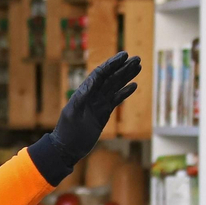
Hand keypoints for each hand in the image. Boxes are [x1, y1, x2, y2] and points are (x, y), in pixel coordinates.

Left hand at [32, 52, 142, 183]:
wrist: (67, 149)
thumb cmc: (67, 132)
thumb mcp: (73, 114)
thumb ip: (82, 97)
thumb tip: (93, 81)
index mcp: (84, 93)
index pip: (100, 74)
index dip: (112, 64)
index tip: (124, 55)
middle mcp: (92, 96)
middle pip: (110, 78)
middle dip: (123, 67)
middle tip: (137, 58)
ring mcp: (98, 104)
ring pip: (114, 86)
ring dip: (126, 76)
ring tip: (138, 67)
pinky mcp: (103, 114)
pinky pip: (115, 100)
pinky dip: (124, 93)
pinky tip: (134, 86)